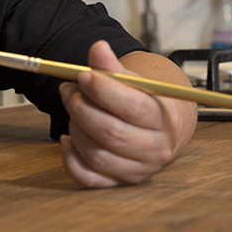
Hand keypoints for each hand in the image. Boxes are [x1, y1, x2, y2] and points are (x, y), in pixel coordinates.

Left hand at [58, 40, 196, 187]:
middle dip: (81, 108)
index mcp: (163, 120)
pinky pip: (86, 177)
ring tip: (74, 109)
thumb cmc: (143, 101)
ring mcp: (136, 171)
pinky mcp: (117, 183)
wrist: (160, 129)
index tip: (83, 75)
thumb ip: (112, 66)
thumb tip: (98, 48)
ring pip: (95, 154)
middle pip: (111, 133)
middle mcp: (155, 150)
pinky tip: (68, 138)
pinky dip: (69, 157)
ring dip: (75, 128)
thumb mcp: (133, 80)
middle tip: (68, 90)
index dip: (103, 90)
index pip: (132, 107)